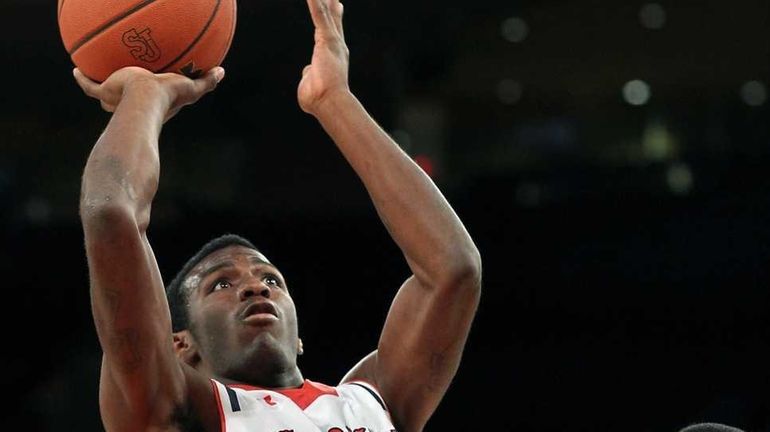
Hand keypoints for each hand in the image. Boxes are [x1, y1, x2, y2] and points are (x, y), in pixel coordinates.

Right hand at [73, 66, 224, 121]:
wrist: (146, 99)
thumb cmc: (170, 97)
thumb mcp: (191, 87)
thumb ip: (207, 82)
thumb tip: (223, 71)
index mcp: (150, 103)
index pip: (148, 101)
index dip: (149, 95)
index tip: (149, 89)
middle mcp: (131, 105)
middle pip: (124, 103)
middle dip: (123, 98)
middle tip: (123, 85)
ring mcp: (115, 100)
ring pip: (106, 97)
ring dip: (102, 88)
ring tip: (97, 76)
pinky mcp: (104, 92)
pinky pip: (88, 86)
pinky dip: (82, 78)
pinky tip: (75, 69)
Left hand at [298, 0, 349, 114]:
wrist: (330, 102)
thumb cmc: (320, 100)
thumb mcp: (312, 84)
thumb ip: (309, 74)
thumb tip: (307, 72)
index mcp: (333, 57)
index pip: (331, 33)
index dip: (334, 18)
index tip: (338, 5)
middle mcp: (336, 47)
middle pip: (333, 20)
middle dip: (332, 5)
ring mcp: (333, 42)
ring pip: (325, 15)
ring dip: (322, 1)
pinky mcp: (327, 40)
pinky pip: (320, 17)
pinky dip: (315, 4)